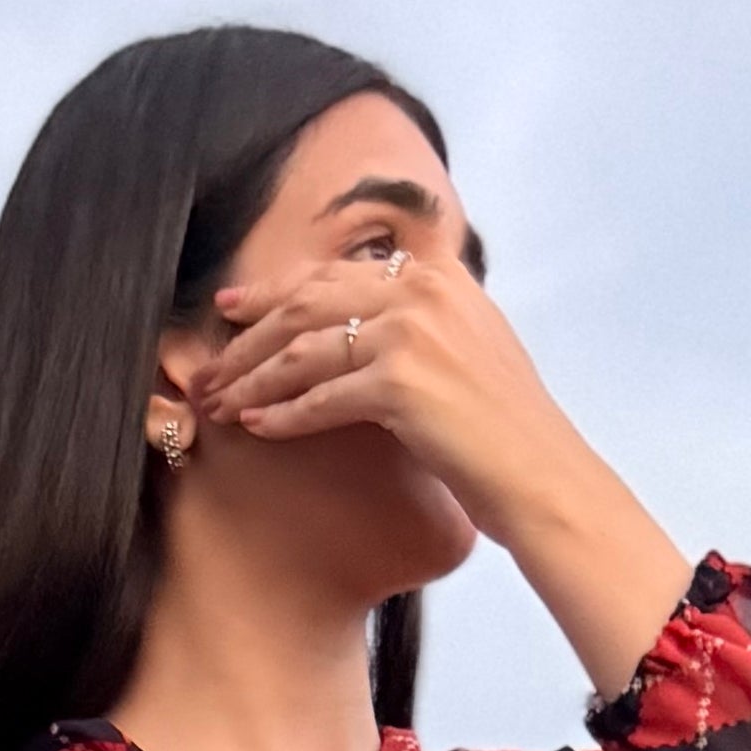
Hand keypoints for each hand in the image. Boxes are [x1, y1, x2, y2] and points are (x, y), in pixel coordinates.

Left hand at [195, 246, 690, 697]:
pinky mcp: (400, 382)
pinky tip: (254, 428)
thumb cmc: (507, 434)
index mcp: (437, 275)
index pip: (337, 272)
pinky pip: (321, 397)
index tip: (234, 307)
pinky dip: (282, 414)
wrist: (543, 477)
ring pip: (305, 349)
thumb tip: (368, 326)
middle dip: (249, 335)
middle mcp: (422, 291)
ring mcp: (411, 332)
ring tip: (217, 402)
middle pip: (309, 302)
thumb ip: (424, 323)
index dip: (277, 288)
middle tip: (206, 362)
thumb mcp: (471, 351)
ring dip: (253, 377)